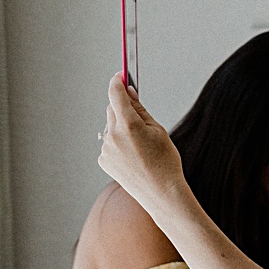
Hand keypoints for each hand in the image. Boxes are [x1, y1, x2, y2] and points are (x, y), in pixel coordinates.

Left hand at [99, 74, 186, 214]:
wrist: (160, 193)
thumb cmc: (165, 161)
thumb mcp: (158, 130)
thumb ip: (140, 109)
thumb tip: (129, 93)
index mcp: (128, 125)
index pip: (115, 93)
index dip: (117, 81)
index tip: (120, 76)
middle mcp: (112, 135)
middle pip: (112, 109)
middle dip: (123, 107)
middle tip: (140, 116)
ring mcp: (106, 149)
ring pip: (111, 127)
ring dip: (121, 127)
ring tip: (140, 145)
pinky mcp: (103, 160)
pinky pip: (109, 143)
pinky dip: (118, 143)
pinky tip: (133, 155)